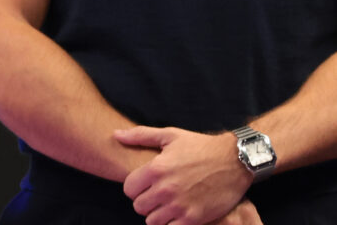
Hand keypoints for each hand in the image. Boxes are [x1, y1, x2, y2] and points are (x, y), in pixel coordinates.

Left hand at [116, 126, 252, 224]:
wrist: (236, 160)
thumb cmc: (201, 146)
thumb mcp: (170, 135)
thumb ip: (140, 136)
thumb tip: (116, 135)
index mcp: (156, 169)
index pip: (128, 189)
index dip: (135, 188)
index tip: (145, 185)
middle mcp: (166, 189)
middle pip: (139, 206)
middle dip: (145, 202)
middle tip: (156, 196)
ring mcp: (180, 205)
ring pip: (152, 221)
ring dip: (157, 215)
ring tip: (166, 206)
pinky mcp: (195, 218)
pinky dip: (171, 224)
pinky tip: (178, 215)